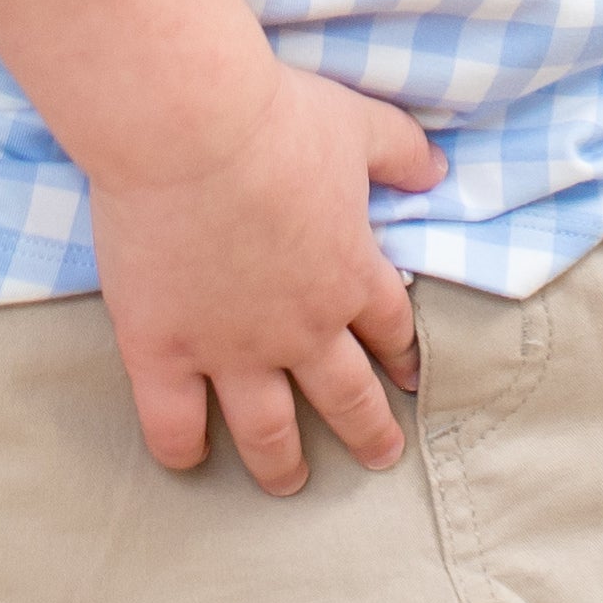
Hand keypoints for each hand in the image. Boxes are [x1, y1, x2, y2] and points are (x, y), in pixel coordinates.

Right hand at [87, 60, 444, 494]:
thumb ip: (402, 151)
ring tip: (290, 483)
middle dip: (368, 431)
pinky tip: (190, 457)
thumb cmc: (276, 119)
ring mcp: (231, 349)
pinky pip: (175, 425)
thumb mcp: (358, 123)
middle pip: (346, 397)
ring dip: (284, 463)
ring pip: (268, 431)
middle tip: (380, 456)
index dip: (403, 356)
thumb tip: (438, 172)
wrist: (190, 130)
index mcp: (349, 274)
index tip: (409, 377)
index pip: (391, 331)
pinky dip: (184, 449)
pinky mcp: (164, 351)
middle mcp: (300, 329)